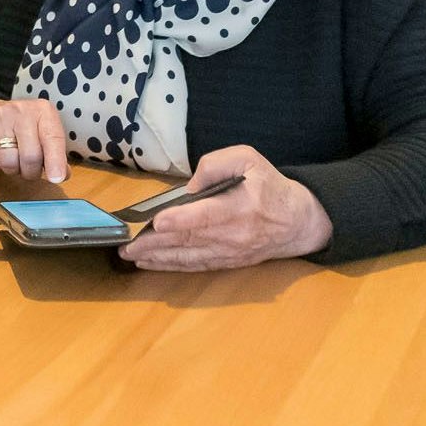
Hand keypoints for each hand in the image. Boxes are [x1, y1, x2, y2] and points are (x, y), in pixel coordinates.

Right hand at [0, 97, 70, 183]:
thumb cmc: (20, 128)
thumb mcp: (42, 134)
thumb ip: (55, 154)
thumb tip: (62, 175)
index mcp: (42, 111)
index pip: (53, 138)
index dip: (55, 160)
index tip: (56, 178)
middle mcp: (21, 110)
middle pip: (31, 157)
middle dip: (30, 172)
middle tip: (27, 168)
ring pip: (9, 162)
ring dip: (11, 169)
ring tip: (10, 156)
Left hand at [117, 145, 331, 271]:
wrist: (297, 222)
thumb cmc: (269, 185)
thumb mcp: (249, 159)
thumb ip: (218, 164)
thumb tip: (190, 184)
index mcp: (241, 207)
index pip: (208, 216)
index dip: (182, 220)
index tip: (158, 221)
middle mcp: (235, 234)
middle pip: (190, 239)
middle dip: (156, 243)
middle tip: (127, 244)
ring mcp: (231, 252)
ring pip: (189, 256)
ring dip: (158, 258)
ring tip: (131, 255)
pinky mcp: (228, 262)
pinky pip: (196, 266)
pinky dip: (171, 266)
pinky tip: (151, 263)